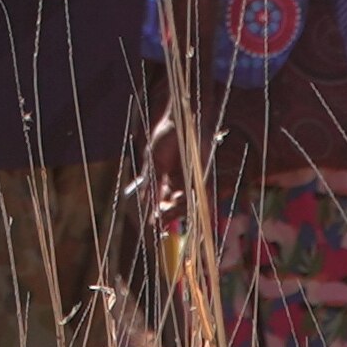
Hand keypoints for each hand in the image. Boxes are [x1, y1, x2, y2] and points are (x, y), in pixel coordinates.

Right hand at [140, 109, 188, 229]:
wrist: (182, 124)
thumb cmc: (165, 138)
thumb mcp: (154, 161)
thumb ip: (152, 182)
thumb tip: (145, 201)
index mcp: (163, 178)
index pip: (160, 200)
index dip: (157, 212)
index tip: (153, 223)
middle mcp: (177, 181)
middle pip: (173, 205)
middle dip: (167, 216)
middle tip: (160, 223)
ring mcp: (189, 180)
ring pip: (184, 203)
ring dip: (176, 211)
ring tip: (168, 213)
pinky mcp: (201, 176)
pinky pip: (198, 195)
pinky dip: (192, 203)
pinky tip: (184, 207)